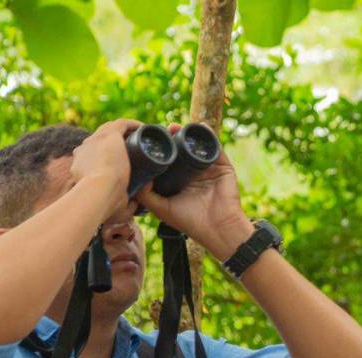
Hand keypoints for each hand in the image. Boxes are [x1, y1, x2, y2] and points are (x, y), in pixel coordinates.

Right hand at [69, 118, 140, 218]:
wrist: (97, 192)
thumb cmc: (102, 205)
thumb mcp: (113, 207)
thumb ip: (124, 208)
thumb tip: (135, 207)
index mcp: (81, 165)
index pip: (94, 157)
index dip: (109, 159)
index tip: (124, 164)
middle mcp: (85, 149)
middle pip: (102, 142)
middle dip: (117, 144)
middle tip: (137, 151)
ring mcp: (95, 140)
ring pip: (112, 130)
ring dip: (126, 132)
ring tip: (143, 139)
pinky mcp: (108, 135)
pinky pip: (122, 124)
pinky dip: (133, 125)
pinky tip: (145, 128)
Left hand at [134, 123, 252, 259]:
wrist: (217, 228)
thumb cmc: (190, 221)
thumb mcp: (161, 208)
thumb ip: (146, 195)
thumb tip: (138, 175)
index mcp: (180, 182)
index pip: (169, 161)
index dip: (161, 150)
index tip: (150, 140)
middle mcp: (194, 174)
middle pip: (181, 149)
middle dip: (172, 138)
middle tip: (163, 130)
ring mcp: (209, 169)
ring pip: (196, 146)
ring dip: (187, 133)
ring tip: (175, 127)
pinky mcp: (223, 167)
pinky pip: (215, 147)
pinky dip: (208, 135)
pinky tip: (200, 126)